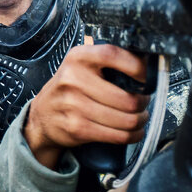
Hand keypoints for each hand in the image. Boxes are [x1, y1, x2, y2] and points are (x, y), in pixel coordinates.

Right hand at [23, 39, 150, 167]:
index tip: (148, 76)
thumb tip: (148, 63)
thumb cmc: (70, 89)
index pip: (113, 55)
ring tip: (139, 118)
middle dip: (143, 103)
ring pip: (126, 120)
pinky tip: (133, 131)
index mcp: (78, 57)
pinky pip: (118, 136)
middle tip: (143, 103)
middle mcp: (73, 79)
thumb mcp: (81, 65)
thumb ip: (108, 61)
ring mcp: (74, 105)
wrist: (42, 116)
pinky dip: (132, 135)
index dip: (137, 67)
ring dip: (140, 121)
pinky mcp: (78, 128)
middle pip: (127, 98)